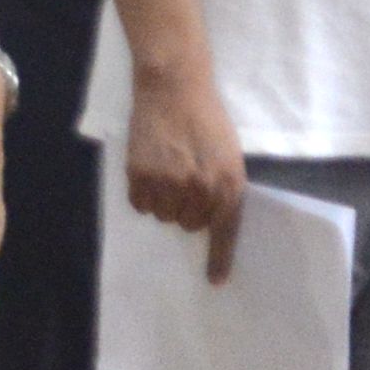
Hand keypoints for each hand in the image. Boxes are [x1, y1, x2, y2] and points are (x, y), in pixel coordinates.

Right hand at [124, 60, 250, 283]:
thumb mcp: (229, 156)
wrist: (175, 88)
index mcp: (229, 185)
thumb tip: (210, 223)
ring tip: (169, 169)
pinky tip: (150, 169)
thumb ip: (223, 189)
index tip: (215, 281)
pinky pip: (141, 205)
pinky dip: (144, 193)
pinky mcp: (140, 176)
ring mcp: (169, 185)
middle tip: (187, 177)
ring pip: (164, 216)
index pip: (224, 232)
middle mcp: (201, 190)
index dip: (219, 259)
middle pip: (189, 225)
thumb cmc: (207, 121)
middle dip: (189, 208)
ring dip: (165, 200)